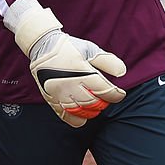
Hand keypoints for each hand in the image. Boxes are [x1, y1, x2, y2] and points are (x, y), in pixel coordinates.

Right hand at [9, 1, 125, 127]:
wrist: (43, 45)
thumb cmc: (69, 47)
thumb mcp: (90, 49)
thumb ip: (107, 61)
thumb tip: (122, 72)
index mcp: (82, 71)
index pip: (104, 90)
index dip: (115, 95)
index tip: (119, 94)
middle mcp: (70, 84)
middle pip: (92, 102)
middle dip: (103, 103)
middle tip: (106, 99)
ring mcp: (59, 92)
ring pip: (79, 110)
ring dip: (91, 112)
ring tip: (96, 107)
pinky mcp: (50, 98)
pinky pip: (64, 115)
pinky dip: (75, 119)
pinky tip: (82, 117)